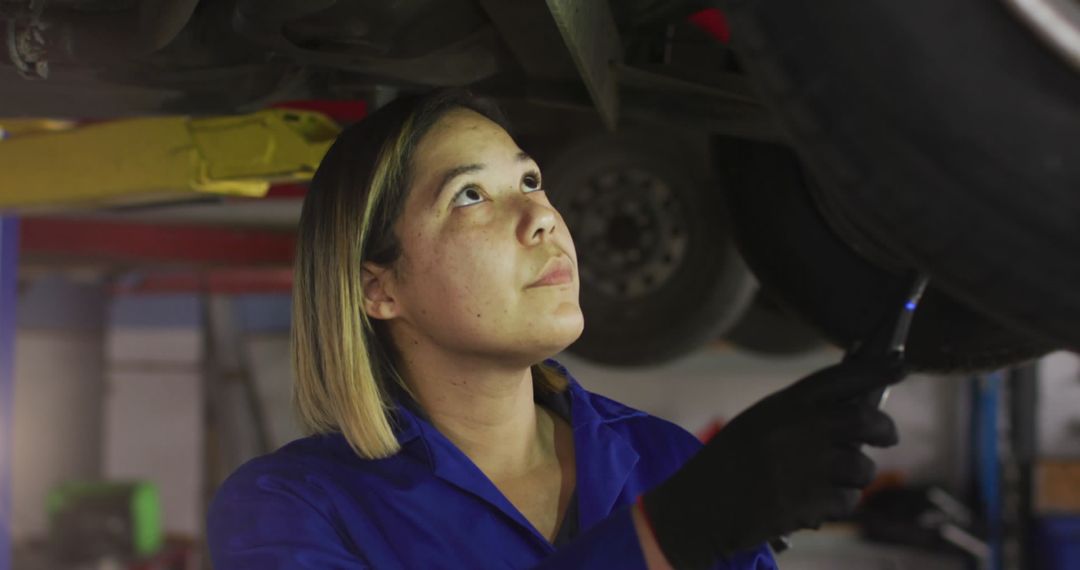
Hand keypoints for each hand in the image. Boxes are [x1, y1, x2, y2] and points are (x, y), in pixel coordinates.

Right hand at [641, 361, 905, 568]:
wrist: (698, 507)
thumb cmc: (728, 465)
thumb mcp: (757, 425)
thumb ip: (798, 417)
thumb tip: (853, 414)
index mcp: (782, 405)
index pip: (839, 378)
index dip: (875, 367)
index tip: (900, 364)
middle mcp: (798, 429)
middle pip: (866, 419)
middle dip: (884, 429)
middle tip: (885, 436)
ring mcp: (806, 465)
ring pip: (862, 467)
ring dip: (854, 477)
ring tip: (828, 483)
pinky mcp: (809, 500)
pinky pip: (847, 501)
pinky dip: (835, 505)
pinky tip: (811, 505)